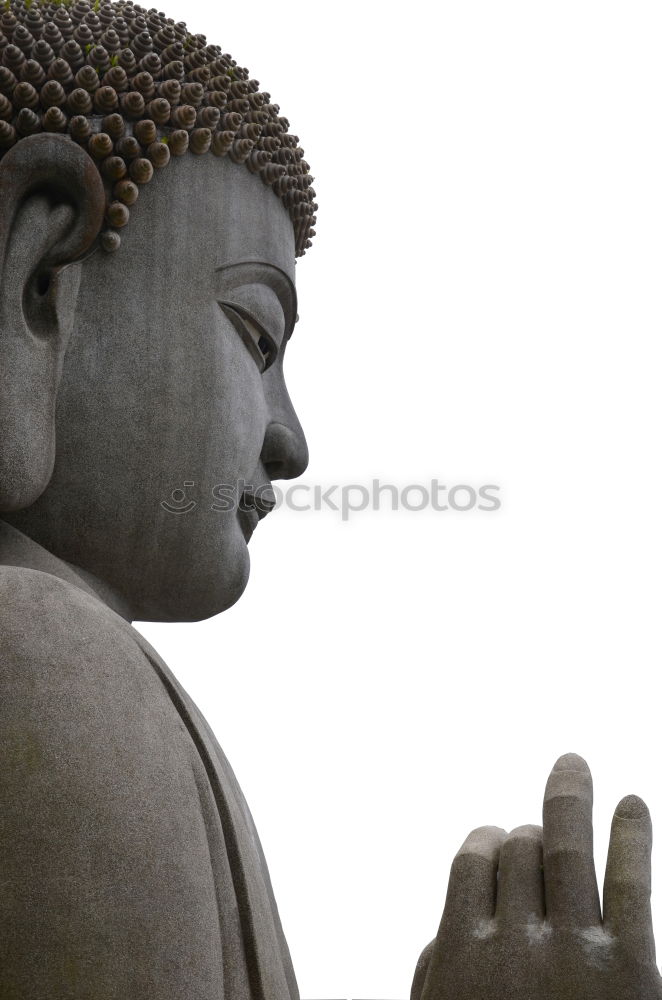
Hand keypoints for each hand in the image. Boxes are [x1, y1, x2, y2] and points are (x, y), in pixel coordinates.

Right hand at [412, 754, 660, 999]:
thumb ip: (436, 970)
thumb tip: (446, 922)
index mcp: (463, 957)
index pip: (474, 862)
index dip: (487, 840)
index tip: (496, 839)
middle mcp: (516, 949)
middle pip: (519, 853)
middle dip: (525, 835)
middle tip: (534, 834)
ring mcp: (576, 957)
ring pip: (567, 852)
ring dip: (568, 802)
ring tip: (573, 768)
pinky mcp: (632, 972)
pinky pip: (629, 886)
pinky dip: (631, 837)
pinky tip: (632, 804)